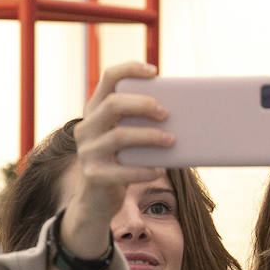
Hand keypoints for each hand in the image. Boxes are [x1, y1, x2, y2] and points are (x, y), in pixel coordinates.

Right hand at [62, 61, 175, 259]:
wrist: (97, 200)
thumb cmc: (121, 162)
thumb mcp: (126, 138)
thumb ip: (140, 123)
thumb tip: (184, 115)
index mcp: (95, 111)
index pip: (108, 79)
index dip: (130, 69)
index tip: (154, 71)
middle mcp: (86, 128)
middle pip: (113, 105)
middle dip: (143, 105)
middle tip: (166, 113)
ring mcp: (87, 152)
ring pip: (120, 137)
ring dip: (150, 137)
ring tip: (172, 141)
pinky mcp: (94, 176)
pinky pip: (123, 171)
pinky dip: (145, 169)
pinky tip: (159, 169)